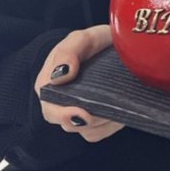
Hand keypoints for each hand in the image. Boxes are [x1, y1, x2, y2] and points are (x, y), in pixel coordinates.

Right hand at [34, 25, 124, 142]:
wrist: (116, 46)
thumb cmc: (92, 43)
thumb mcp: (80, 39)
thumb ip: (68, 52)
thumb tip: (60, 75)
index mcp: (49, 85)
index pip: (50, 108)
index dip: (64, 115)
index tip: (82, 112)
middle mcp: (61, 103)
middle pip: (69, 124)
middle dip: (88, 121)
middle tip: (104, 113)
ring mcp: (80, 114)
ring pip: (89, 131)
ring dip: (104, 121)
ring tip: (117, 102)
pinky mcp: (97, 121)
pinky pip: (103, 131)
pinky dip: (113, 123)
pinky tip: (120, 108)